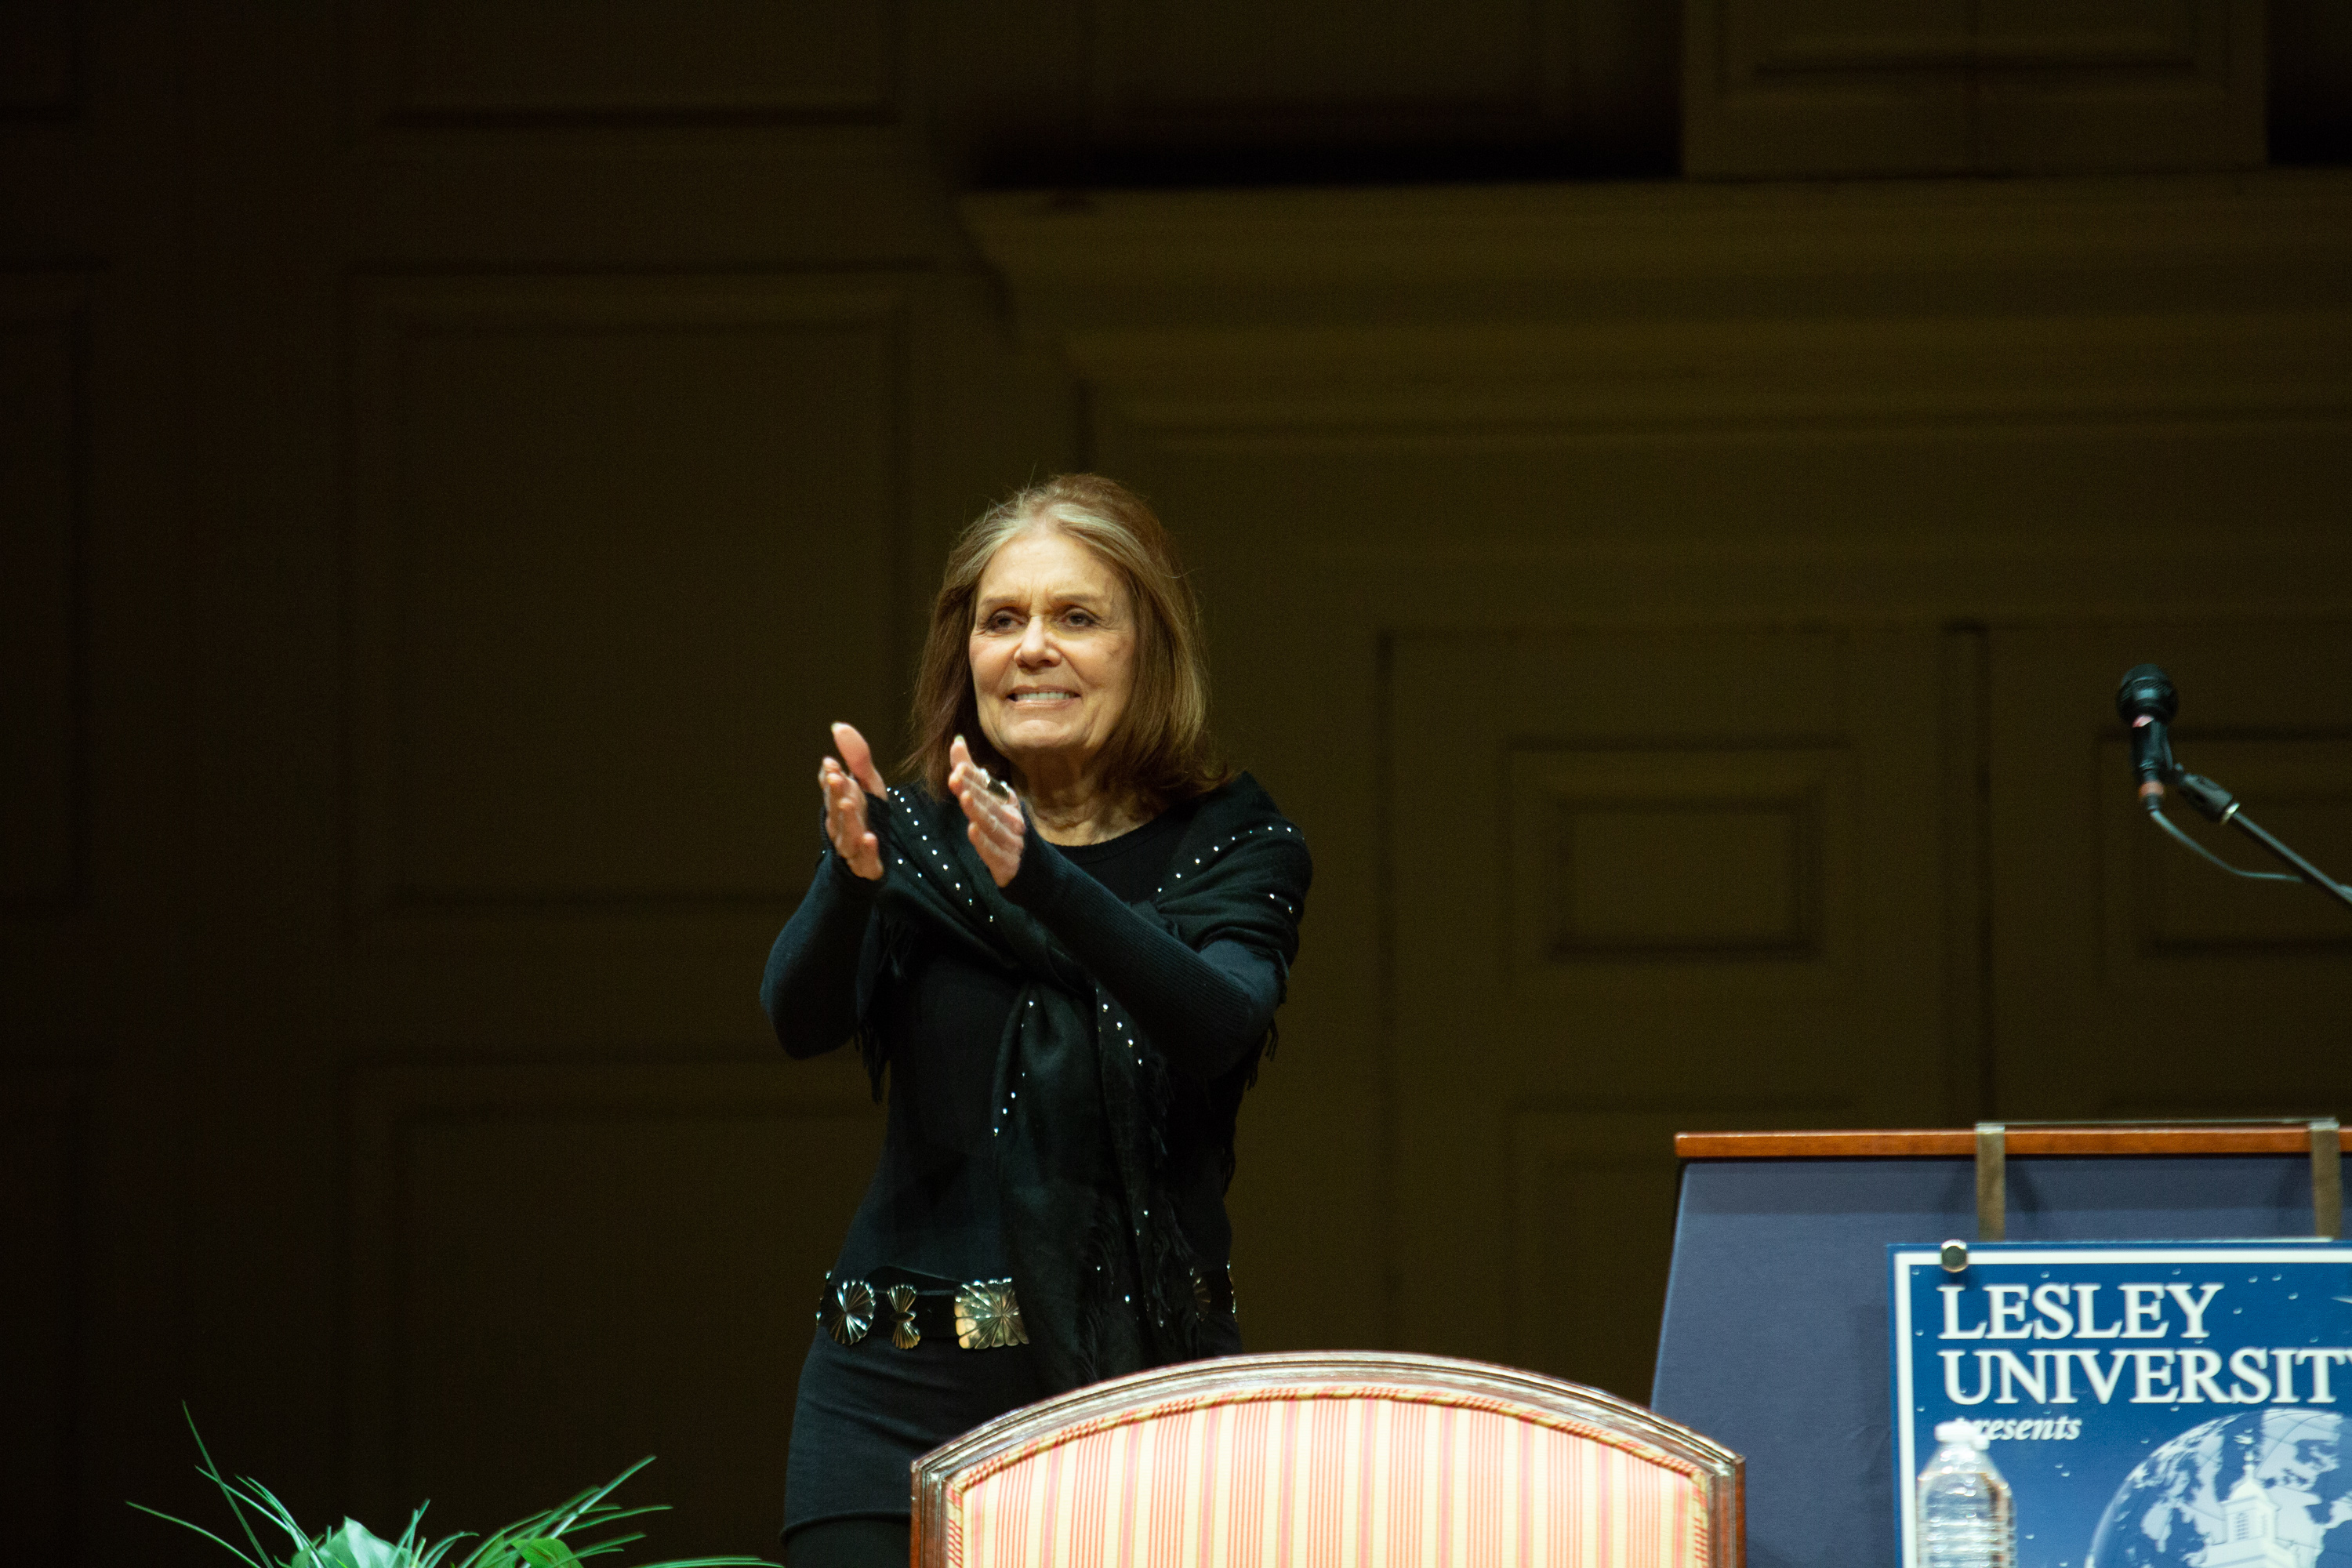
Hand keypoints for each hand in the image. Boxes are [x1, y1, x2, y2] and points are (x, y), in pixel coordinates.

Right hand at [818, 721, 885, 880]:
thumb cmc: (868, 817)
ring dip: (847, 818)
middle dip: (835, 793)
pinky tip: (870, 839)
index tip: (831, 763)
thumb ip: (857, 758)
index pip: (832, 789)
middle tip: (836, 778)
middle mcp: (841, 825)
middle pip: (836, 808)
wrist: (868, 861)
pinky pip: (865, 858)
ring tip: (848, 804)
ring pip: (847, 833)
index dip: (830, 777)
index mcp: (840, 803)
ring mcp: (852, 846)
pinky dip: (866, 850)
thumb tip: (838, 726)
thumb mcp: (868, 785)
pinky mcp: (866, 864)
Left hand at [947, 733, 1024, 887]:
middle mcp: (1011, 819)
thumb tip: (957, 741)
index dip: (974, 778)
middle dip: (973, 790)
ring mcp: (1011, 841)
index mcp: (1007, 802)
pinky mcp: (1007, 864)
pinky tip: (972, 831)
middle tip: (955, 777)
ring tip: (964, 798)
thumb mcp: (989, 799)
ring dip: (979, 811)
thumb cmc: (1005, 827)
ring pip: (993, 825)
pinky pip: (994, 852)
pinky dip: (984, 842)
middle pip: (990, 803)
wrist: (1032, 868)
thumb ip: (971, 772)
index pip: (989, 787)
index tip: (958, 768)